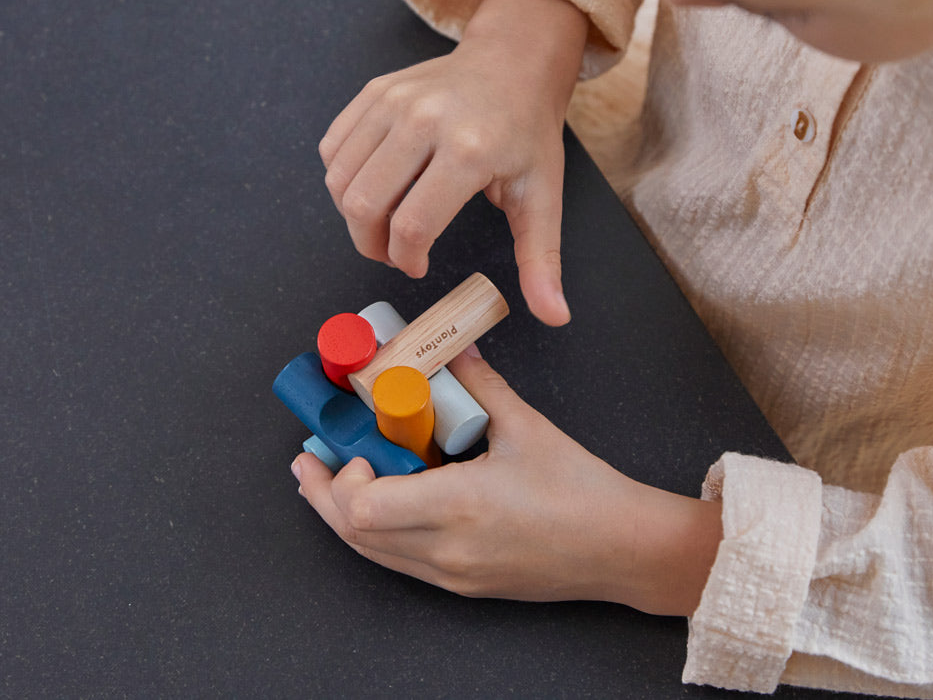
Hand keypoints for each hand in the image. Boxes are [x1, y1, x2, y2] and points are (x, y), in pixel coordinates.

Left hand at [291, 348, 722, 615]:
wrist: (622, 548)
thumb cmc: (582, 492)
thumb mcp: (527, 427)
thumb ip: (480, 385)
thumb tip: (451, 348)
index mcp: (458, 507)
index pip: (365, 506)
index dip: (343, 476)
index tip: (355, 443)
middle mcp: (446, 550)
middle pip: (354, 533)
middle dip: (323, 495)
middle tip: (310, 461)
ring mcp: (452, 575)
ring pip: (373, 553)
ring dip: (345, 516)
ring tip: (336, 478)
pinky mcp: (462, 586)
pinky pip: (401, 561)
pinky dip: (378, 532)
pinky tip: (384, 502)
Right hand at [319, 0, 587, 325]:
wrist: (514, 64)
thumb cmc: (527, 133)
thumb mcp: (543, 197)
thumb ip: (542, 261)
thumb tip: (555, 316)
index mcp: (469, 150)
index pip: (412, 225)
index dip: (406, 260)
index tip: (418, 266)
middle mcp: (424, 120)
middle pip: (365, 205)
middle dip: (371, 245)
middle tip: (393, 252)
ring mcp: (393, 101)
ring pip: (341, 179)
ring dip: (353, 215)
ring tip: (383, 223)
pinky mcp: (374, 92)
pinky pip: (334, 148)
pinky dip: (343, 179)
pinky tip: (375, 187)